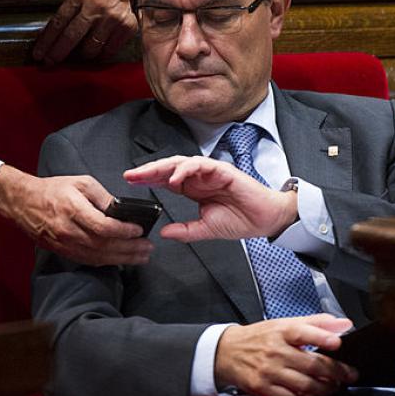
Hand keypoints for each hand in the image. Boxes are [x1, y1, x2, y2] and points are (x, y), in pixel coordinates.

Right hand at [0, 165, 152, 265]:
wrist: (23, 202)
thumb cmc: (53, 189)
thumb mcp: (81, 182)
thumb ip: (102, 196)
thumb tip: (121, 210)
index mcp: (73, 210)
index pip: (104, 227)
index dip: (124, 231)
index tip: (139, 230)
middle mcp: (69, 231)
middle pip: (104, 246)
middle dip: (130, 249)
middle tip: (148, 247)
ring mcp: (65, 244)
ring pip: (98, 257)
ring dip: (123, 259)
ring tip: (141, 257)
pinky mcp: (63, 252)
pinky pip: (89, 261)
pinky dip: (108, 261)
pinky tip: (121, 260)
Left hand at [32, 0, 135, 63]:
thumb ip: (73, 10)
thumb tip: (54, 34)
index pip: (58, 22)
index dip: (46, 40)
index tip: (39, 52)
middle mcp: (95, 7)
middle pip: (70, 37)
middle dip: (57, 53)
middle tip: (49, 62)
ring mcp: (111, 19)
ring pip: (89, 48)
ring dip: (81, 55)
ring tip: (78, 55)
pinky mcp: (126, 28)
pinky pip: (107, 52)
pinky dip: (100, 55)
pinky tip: (96, 53)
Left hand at [124, 155, 297, 241]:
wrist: (264, 220)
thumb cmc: (240, 220)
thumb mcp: (206, 229)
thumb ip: (185, 230)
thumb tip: (164, 233)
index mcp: (194, 189)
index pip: (166, 180)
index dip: (148, 180)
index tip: (130, 183)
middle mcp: (199, 177)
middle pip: (169, 168)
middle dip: (148, 171)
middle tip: (130, 176)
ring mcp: (210, 172)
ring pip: (181, 162)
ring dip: (163, 167)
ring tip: (147, 175)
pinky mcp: (222, 170)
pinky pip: (200, 165)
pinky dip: (185, 169)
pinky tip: (174, 179)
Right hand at [215, 315, 356, 395]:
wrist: (228, 352)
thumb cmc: (261, 337)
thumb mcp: (285, 323)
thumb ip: (317, 323)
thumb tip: (344, 324)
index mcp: (282, 331)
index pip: (304, 332)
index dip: (322, 337)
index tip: (338, 343)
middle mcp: (276, 351)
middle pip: (312, 364)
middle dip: (336, 372)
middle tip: (349, 374)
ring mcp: (269, 371)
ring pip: (305, 385)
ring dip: (325, 388)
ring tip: (332, 385)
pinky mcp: (264, 388)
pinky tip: (311, 395)